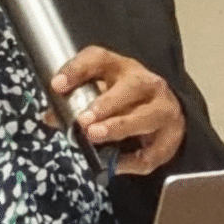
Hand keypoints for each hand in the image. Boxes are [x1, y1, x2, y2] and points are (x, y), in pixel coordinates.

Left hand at [50, 45, 185, 175]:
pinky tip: (114, 164)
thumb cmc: (125, 97)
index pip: (99, 59)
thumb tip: (51, 116)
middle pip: (130, 87)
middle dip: (105, 105)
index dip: (76, 70)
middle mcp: (147, 83)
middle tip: (82, 121)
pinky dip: (132, 161)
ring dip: (119, 127)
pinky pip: (152, 152)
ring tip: (95, 136)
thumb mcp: (101, 89)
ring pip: (146, 116)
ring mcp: (164, 108)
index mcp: (122, 67)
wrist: (165, 108)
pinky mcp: (172, 136)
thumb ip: (75, 101)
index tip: (57, 85)